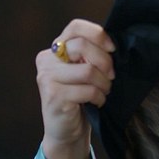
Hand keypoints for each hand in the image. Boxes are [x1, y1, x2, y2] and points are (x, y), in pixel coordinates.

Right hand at [35, 19, 115, 158]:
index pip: (75, 27)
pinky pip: (88, 90)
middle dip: (105, 61)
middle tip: (111, 76)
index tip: (112, 48)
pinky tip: (97, 102)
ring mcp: (47, 78)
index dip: (98, 34)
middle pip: (83, 46)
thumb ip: (89, 55)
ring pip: (88, 70)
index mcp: (54, 49)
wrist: (65, 132)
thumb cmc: (79, 97)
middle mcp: (46, 60)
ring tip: (104, 91)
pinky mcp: (54, 96)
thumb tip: (111, 44)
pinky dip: (99, 97)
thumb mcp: (83, 70)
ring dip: (104, 83)